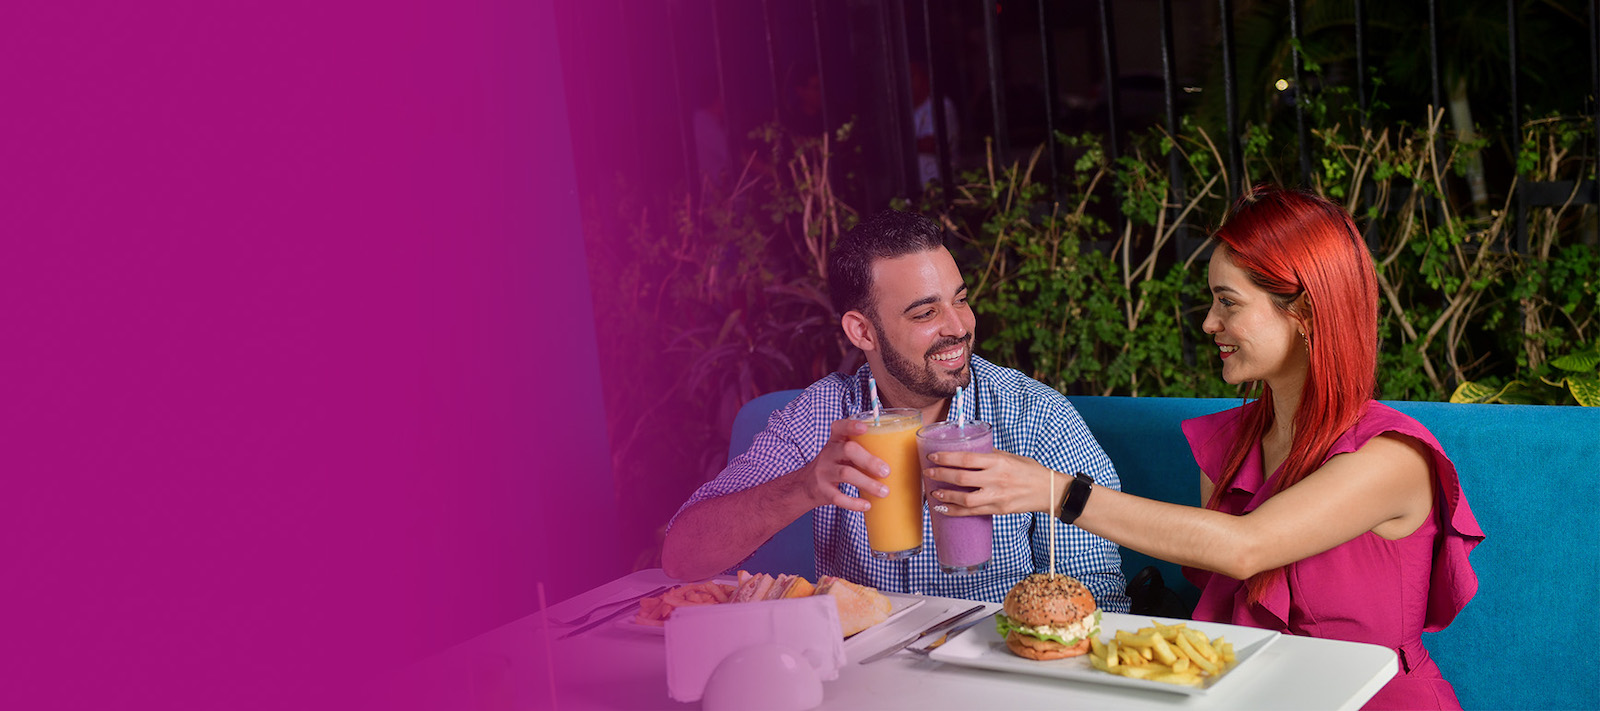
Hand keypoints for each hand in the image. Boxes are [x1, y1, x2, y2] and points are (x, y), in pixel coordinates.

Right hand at [790, 418, 891, 512]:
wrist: (807, 484)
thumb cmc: (836, 464)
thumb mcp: (843, 452)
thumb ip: (863, 449)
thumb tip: (902, 455)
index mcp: (836, 440)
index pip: (840, 427)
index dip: (851, 426)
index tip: (865, 427)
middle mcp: (829, 453)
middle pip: (848, 450)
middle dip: (869, 460)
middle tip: (886, 471)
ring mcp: (824, 472)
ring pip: (846, 474)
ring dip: (867, 483)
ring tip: (884, 491)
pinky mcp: (823, 491)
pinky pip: (838, 497)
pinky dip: (854, 503)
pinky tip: (867, 505)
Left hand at [922, 450, 1060, 515]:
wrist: (1049, 491)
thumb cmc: (1030, 471)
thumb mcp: (1010, 456)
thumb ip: (989, 455)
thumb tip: (967, 452)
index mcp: (998, 462)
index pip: (967, 458)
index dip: (947, 457)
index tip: (932, 456)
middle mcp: (996, 479)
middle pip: (962, 478)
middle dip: (941, 475)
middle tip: (928, 473)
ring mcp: (997, 496)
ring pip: (965, 499)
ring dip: (946, 496)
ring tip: (933, 493)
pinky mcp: (998, 510)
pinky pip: (973, 512)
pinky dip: (956, 512)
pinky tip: (944, 510)